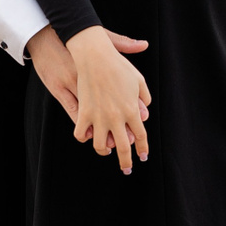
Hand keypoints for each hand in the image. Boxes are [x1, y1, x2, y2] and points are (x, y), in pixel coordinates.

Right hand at [67, 26, 151, 172]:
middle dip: (126, 162)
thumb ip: (144, 97)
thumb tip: (144, 111)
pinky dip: (84, 137)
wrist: (95, 55)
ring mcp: (99, 116)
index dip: (143, 149)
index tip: (143, 157)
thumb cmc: (119, 65)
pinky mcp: (84, 112)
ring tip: (106, 150)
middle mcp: (117, 117)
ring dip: (104, 151)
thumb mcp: (138, 79)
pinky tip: (88, 136)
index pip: (141, 137)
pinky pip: (81, 133)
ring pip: (101, 145)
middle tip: (127, 169)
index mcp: (132, 110)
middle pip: (123, 148)